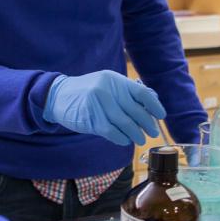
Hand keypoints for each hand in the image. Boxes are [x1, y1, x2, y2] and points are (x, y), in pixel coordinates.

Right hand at [44, 70, 165, 145]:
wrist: (58, 95)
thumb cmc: (88, 91)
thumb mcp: (107, 84)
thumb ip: (127, 92)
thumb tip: (152, 105)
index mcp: (115, 80)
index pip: (142, 93)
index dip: (154, 106)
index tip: (161, 116)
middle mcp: (107, 90)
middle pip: (136, 111)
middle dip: (147, 124)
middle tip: (152, 133)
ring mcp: (98, 104)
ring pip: (125, 124)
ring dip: (135, 134)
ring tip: (139, 139)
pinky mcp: (90, 118)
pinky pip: (112, 132)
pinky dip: (121, 138)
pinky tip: (124, 140)